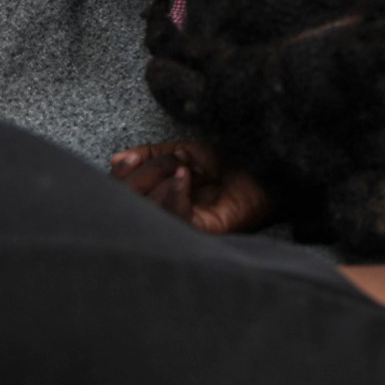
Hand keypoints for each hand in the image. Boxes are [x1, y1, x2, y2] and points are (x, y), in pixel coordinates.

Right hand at [110, 140, 275, 235]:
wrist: (266, 171)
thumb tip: (118, 160)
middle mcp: (162, 215)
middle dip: (144, 174)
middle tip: (174, 161)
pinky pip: (174, 219)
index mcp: (153, 197)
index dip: (120, 176)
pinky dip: (174, 194)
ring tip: (186, 168)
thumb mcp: (184, 152)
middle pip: (128, 201)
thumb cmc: (227, 163)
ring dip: (162, 179)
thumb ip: (151, 155)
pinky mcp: (199, 232)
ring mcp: (179, 226)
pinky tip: (185, 177)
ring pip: (147, 210)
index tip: (129, 159)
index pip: (120, 192)